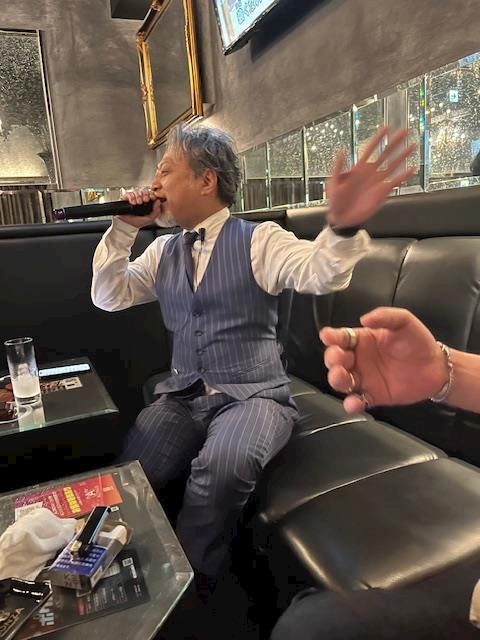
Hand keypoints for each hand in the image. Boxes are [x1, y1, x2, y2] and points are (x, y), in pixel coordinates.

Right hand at [118, 187, 162, 227]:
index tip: (152, 197)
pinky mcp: (126, 198)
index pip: (150, 194)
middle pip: (144, 191)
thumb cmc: (137, 222)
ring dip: (138, 196)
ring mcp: (133, 198)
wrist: (127, 224)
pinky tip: (132, 202)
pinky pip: (129, 193)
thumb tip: (158, 202)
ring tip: (138, 203)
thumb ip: (156, 212)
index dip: (152, 194)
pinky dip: (132, 197)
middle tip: (145, 200)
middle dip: (145, 195)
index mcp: (147, 203)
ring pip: (137, 191)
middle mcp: (140, 199)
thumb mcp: (150, 219)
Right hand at [319, 307, 448, 412]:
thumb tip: (364, 319)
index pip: (341, 337)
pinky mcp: (373, 396)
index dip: (331, 336)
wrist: (436, 367)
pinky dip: (351, 404)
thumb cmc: (418, 341)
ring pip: (341, 381)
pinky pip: (357, 401)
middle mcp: (358, 359)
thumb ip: (385, 316)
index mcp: (362, 340)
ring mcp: (364, 378)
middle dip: (332, 358)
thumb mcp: (404, 321)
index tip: (328, 336)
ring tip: (342, 377)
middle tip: (339, 357)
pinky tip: (353, 403)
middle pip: (335, 359)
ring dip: (336, 379)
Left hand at [326, 127, 416, 227]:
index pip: (370, 149)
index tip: (386, 128)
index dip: (378, 138)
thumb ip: (338, 167)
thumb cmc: (335, 200)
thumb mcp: (333, 182)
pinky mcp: (382, 192)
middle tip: (405, 132)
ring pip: (393, 165)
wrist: (342, 217)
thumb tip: (342, 150)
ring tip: (413, 146)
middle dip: (395, 142)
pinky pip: (395, 182)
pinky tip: (412, 169)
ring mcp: (377, 181)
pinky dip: (404, 176)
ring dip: (403, 156)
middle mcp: (370, 172)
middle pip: (385, 153)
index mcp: (358, 168)